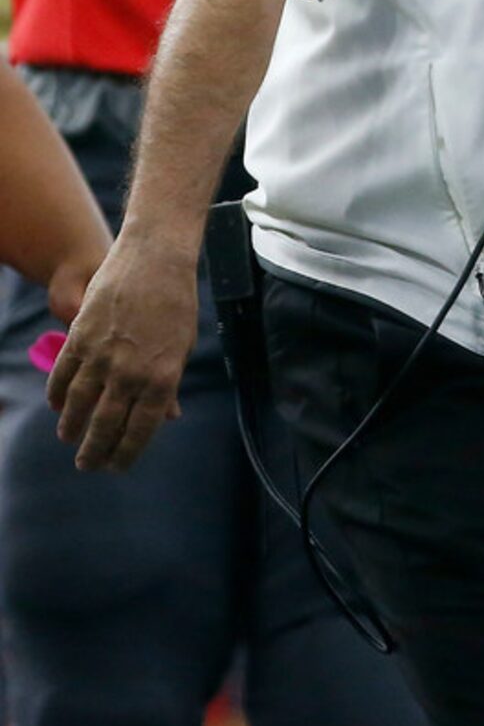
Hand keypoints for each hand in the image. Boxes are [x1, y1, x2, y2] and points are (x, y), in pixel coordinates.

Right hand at [46, 234, 194, 472]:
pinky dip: (58, 396)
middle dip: (94, 451)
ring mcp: (102, 356)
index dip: (126, 454)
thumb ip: (170, 383)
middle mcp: (131, 372)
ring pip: (78, 406)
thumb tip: (168, 417)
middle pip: (106, 426)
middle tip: (87, 464)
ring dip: (71, 427)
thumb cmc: (177, 302)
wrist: (156, 258)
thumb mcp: (184, 345)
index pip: (141, 430)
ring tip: (69, 438)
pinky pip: (63, 376)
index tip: (116, 467)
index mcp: (163, 377)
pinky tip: (58, 407)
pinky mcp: (80, 337)